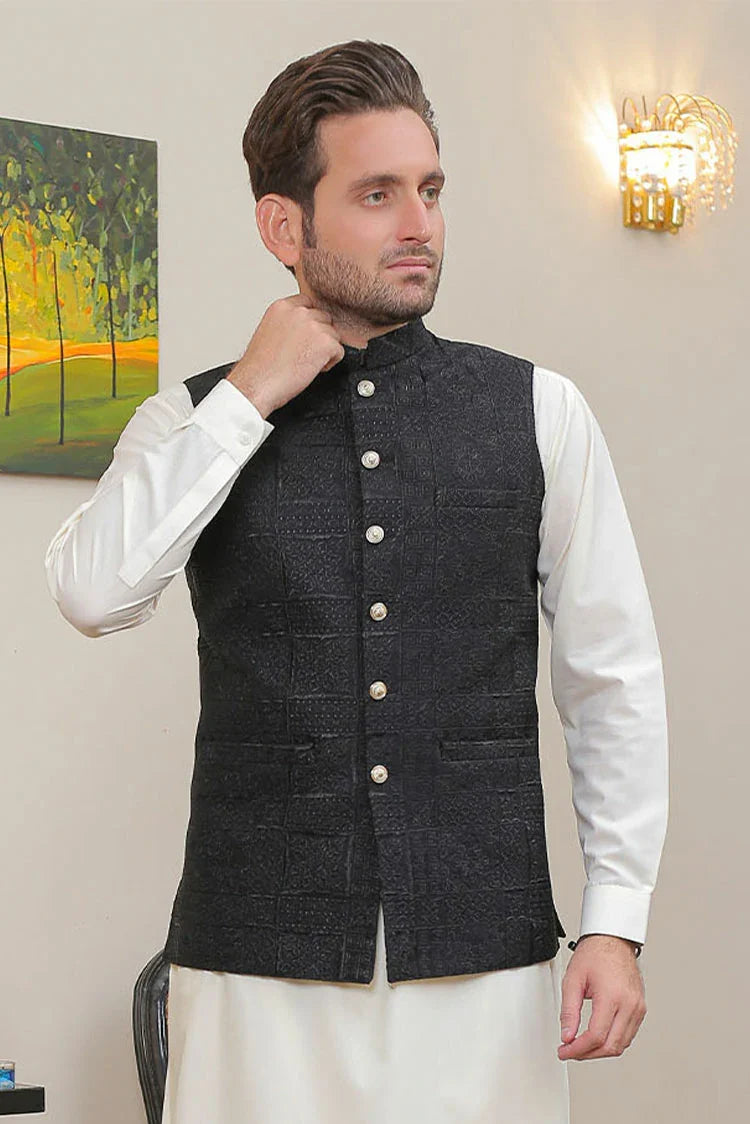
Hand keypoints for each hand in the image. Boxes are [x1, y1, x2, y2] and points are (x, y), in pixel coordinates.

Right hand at [226, 293, 345, 417]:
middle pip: (324, 319)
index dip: (310, 323)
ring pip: (333, 335)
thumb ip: (288, 322)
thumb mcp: (269, 331)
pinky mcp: (325, 343)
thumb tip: (305, 326)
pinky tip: (310, 369)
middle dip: (319, 336)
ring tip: (303, 362)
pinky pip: (339, 351)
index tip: (302, 337)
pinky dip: (329, 363)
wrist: (256, 384)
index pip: (309, 304)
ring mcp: (314, 326)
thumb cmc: (260, 366)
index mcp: (282, 306)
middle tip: (302, 353)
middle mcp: (299, 312)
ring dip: (324, 350)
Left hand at [557, 934, 645, 1060]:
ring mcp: (638, 1007)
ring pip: (621, 1045)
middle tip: (570, 1051)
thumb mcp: (573, 979)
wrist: (613, 939)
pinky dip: (612, 1041)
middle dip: (587, 1054)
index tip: (564, 1051)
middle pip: (610, 1046)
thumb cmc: (594, 954)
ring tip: (581, 1046)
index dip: (578, 1049)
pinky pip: (628, 1035)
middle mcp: (629, 1004)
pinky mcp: (640, 1009)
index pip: (596, 1036)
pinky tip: (597, 1038)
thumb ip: (569, 1011)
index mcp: (612, 996)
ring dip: (600, 1051)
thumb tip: (567, 1036)